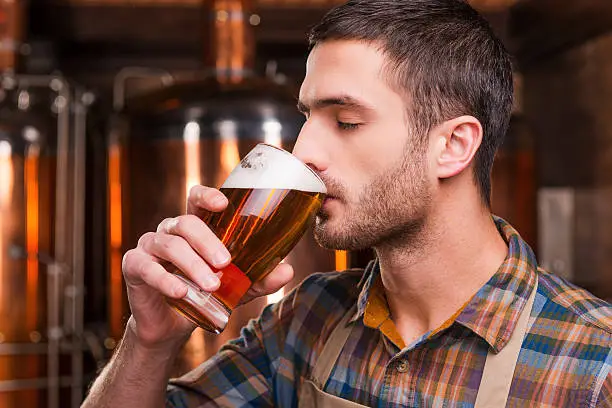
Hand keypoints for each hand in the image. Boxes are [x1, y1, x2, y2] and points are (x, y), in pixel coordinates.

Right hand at [122, 185, 294, 349]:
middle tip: (225, 263)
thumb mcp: (236, 288)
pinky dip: (165, 279)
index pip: (196, 198)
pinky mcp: (134, 266)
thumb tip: (288, 270)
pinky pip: (146, 267)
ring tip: (210, 286)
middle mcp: (170, 231)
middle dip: (207, 241)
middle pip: (186, 222)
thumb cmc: (204, 295)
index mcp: (194, 228)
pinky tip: (181, 292)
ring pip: (169, 245)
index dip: (207, 195)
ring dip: (191, 265)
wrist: (172, 325)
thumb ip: (259, 278)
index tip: (223, 204)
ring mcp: (149, 246)